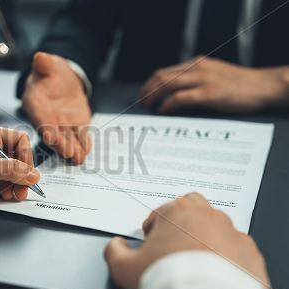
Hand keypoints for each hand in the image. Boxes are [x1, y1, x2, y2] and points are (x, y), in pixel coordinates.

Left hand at [0, 125, 39, 205]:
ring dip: (7, 186)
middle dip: (18, 178)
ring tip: (4, 195)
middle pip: (13, 160)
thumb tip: (33, 175)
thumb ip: (10, 171)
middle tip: (18, 193)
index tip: (28, 177)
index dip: (26, 159)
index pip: (19, 142)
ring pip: (3, 174)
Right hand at [22, 52, 91, 164]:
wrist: (64, 80)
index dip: (45, 127)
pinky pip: (80, 136)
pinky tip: (86, 151)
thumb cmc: (52, 73)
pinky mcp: (76, 125)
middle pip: (54, 133)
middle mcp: (48, 118)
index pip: (40, 118)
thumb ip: (45, 64)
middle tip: (67, 152)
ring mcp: (62, 125)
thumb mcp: (49, 65)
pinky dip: (83, 144)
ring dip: (72, 149)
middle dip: (61, 144)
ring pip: (67, 139)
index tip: (49, 137)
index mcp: (36, 104)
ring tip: (78, 157)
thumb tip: (40, 57)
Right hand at [104, 193, 269, 288]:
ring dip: (206, 238)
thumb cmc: (167, 281)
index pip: (161, 213)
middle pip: (192, 208)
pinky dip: (226, 257)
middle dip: (183, 222)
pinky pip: (236, 249)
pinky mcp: (249, 252)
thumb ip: (115, 251)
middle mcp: (207, 216)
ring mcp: (231, 232)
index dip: (153, 230)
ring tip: (196, 263)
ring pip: (216, 227)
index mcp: (177, 211)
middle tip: (175, 245)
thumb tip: (115, 246)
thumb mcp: (124, 268)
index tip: (153, 246)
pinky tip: (215, 274)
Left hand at [139, 57, 288, 112]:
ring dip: (152, 96)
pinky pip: (180, 98)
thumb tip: (178, 87)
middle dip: (146, 90)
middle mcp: (197, 69)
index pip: (165, 71)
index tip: (144, 93)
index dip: (150, 83)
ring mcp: (202, 80)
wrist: (263, 86)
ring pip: (166, 84)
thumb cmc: (240, 84)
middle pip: (161, 76)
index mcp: (197, 64)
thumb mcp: (215, 73)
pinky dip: (167, 104)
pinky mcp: (209, 93)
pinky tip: (163, 110)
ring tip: (147, 106)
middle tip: (140, 102)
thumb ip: (197, 77)